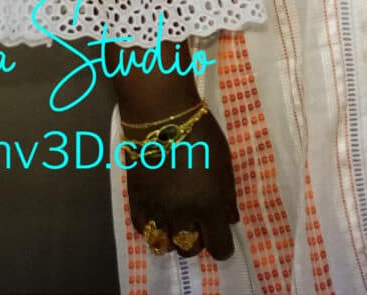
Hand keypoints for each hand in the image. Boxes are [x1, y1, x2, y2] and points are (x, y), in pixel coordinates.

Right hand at [122, 108, 237, 260]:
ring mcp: (156, 210)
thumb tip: (230, 220)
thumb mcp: (225, 163)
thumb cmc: (202, 135)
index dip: (223, 248)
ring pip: (163, 245)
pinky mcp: (136, 201)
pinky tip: (159, 217)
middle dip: (198, 243)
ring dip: (173, 239)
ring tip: (178, 224)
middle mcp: (181, 214)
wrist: (162, 118)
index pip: (218, 246)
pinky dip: (152, 228)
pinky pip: (142, 230)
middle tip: (200, 227)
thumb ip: (228, 195)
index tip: (224, 242)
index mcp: (208, 204)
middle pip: (189, 250)